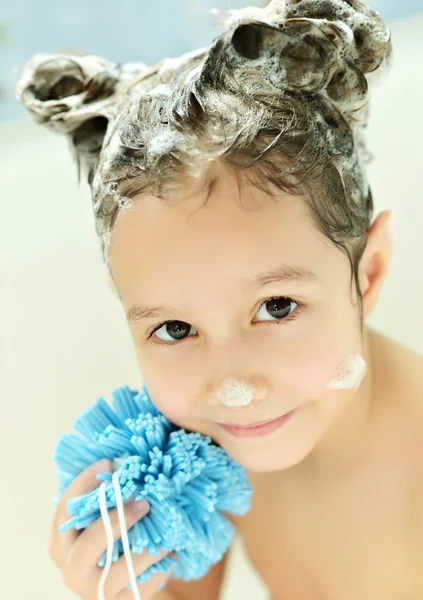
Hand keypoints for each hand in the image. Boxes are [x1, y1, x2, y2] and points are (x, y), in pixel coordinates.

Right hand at [48, 459, 174, 598]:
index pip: (64, 512)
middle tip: (144, 501)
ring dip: (149, 546)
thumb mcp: (96, 521)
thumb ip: (100, 498)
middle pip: (89, 544)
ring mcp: (94, 592)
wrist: (115, 588)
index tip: (108, 463)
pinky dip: (161, 568)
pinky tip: (171, 553)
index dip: (83, 485)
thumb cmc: (107, 542)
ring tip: (168, 532)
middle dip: (119, 519)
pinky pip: (144, 586)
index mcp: (60, 544)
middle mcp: (72, 570)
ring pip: (123, 568)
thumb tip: (121, 461)